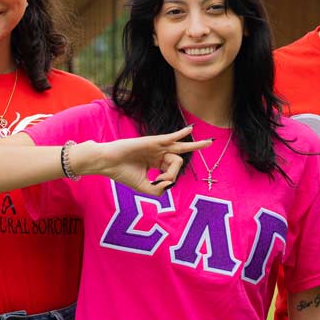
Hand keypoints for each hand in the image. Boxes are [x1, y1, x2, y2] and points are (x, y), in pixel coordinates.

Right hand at [77, 127, 212, 196]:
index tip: (159, 182)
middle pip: (180, 155)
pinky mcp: (153, 142)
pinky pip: (170, 137)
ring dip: (194, 146)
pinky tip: (191, 129)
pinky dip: (181, 133)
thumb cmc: (123, 174)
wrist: (108, 164)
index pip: (172, 170)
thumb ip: (159, 190)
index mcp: (156, 163)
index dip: (170, 177)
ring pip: (179, 148)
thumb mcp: (144, 187)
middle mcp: (158, 153)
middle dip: (196, 148)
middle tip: (211, 144)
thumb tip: (171, 184)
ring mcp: (156, 146)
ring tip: (207, 143)